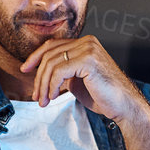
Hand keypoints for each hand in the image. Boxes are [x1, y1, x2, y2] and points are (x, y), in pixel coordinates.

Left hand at [19, 36, 147, 123]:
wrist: (123, 106)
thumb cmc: (103, 96)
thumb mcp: (77, 80)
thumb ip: (63, 72)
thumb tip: (42, 74)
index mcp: (85, 43)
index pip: (53, 45)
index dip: (35, 57)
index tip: (25, 70)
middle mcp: (87, 42)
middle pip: (49, 54)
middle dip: (38, 77)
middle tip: (36, 95)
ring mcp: (88, 49)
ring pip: (51, 63)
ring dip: (43, 85)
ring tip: (44, 100)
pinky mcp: (88, 60)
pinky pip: (59, 72)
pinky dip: (52, 86)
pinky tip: (53, 96)